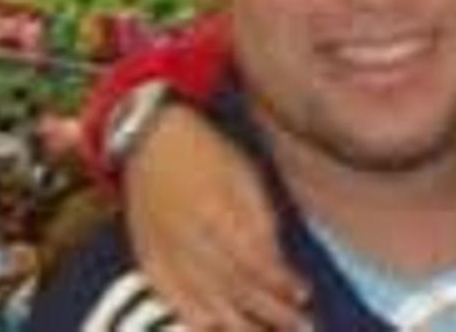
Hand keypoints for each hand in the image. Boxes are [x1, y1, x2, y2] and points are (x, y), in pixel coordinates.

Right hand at [123, 101, 309, 330]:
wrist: (151, 142)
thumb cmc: (208, 154)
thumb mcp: (244, 174)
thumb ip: (260, 218)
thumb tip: (277, 259)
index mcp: (217, 213)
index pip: (255, 260)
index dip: (281, 281)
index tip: (306, 295)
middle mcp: (190, 240)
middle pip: (236, 287)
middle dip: (272, 313)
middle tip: (304, 328)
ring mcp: (166, 255)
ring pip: (207, 300)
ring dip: (241, 325)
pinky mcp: (149, 262)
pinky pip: (172, 299)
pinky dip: (195, 319)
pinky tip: (215, 330)